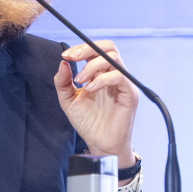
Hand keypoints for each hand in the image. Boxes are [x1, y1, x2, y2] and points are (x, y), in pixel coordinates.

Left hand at [55, 40, 137, 167]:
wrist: (100, 144)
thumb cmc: (88, 123)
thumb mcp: (68, 100)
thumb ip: (63, 82)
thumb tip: (63, 62)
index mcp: (100, 73)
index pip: (96, 49)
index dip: (80, 48)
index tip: (66, 56)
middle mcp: (113, 75)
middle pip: (108, 47)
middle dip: (87, 49)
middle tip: (72, 58)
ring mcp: (123, 83)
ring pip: (113, 58)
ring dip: (92, 66)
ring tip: (80, 81)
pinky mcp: (129, 94)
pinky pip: (119, 76)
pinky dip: (101, 79)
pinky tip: (89, 89)